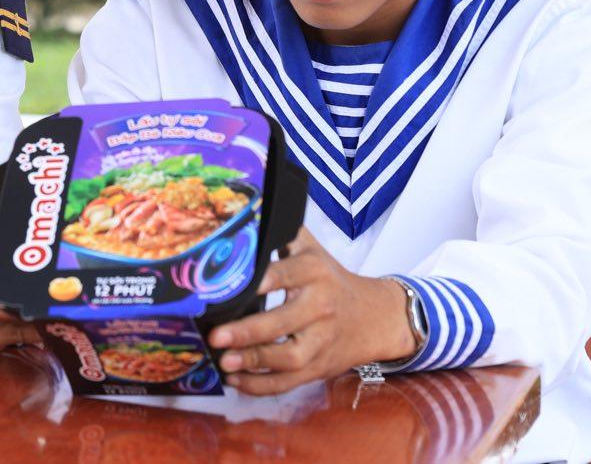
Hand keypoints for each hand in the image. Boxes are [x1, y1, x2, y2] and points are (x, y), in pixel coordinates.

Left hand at [208, 228, 415, 394]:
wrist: (376, 316)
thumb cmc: (330, 278)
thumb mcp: (312, 248)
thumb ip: (282, 230)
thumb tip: (247, 204)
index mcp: (314, 271)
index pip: (284, 274)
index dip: (258, 281)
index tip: (229, 286)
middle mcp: (320, 306)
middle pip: (283, 322)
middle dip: (248, 331)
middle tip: (215, 335)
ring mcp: (322, 341)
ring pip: (288, 357)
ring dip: (253, 362)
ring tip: (223, 362)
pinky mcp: (319, 367)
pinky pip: (289, 382)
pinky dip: (261, 385)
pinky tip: (236, 381)